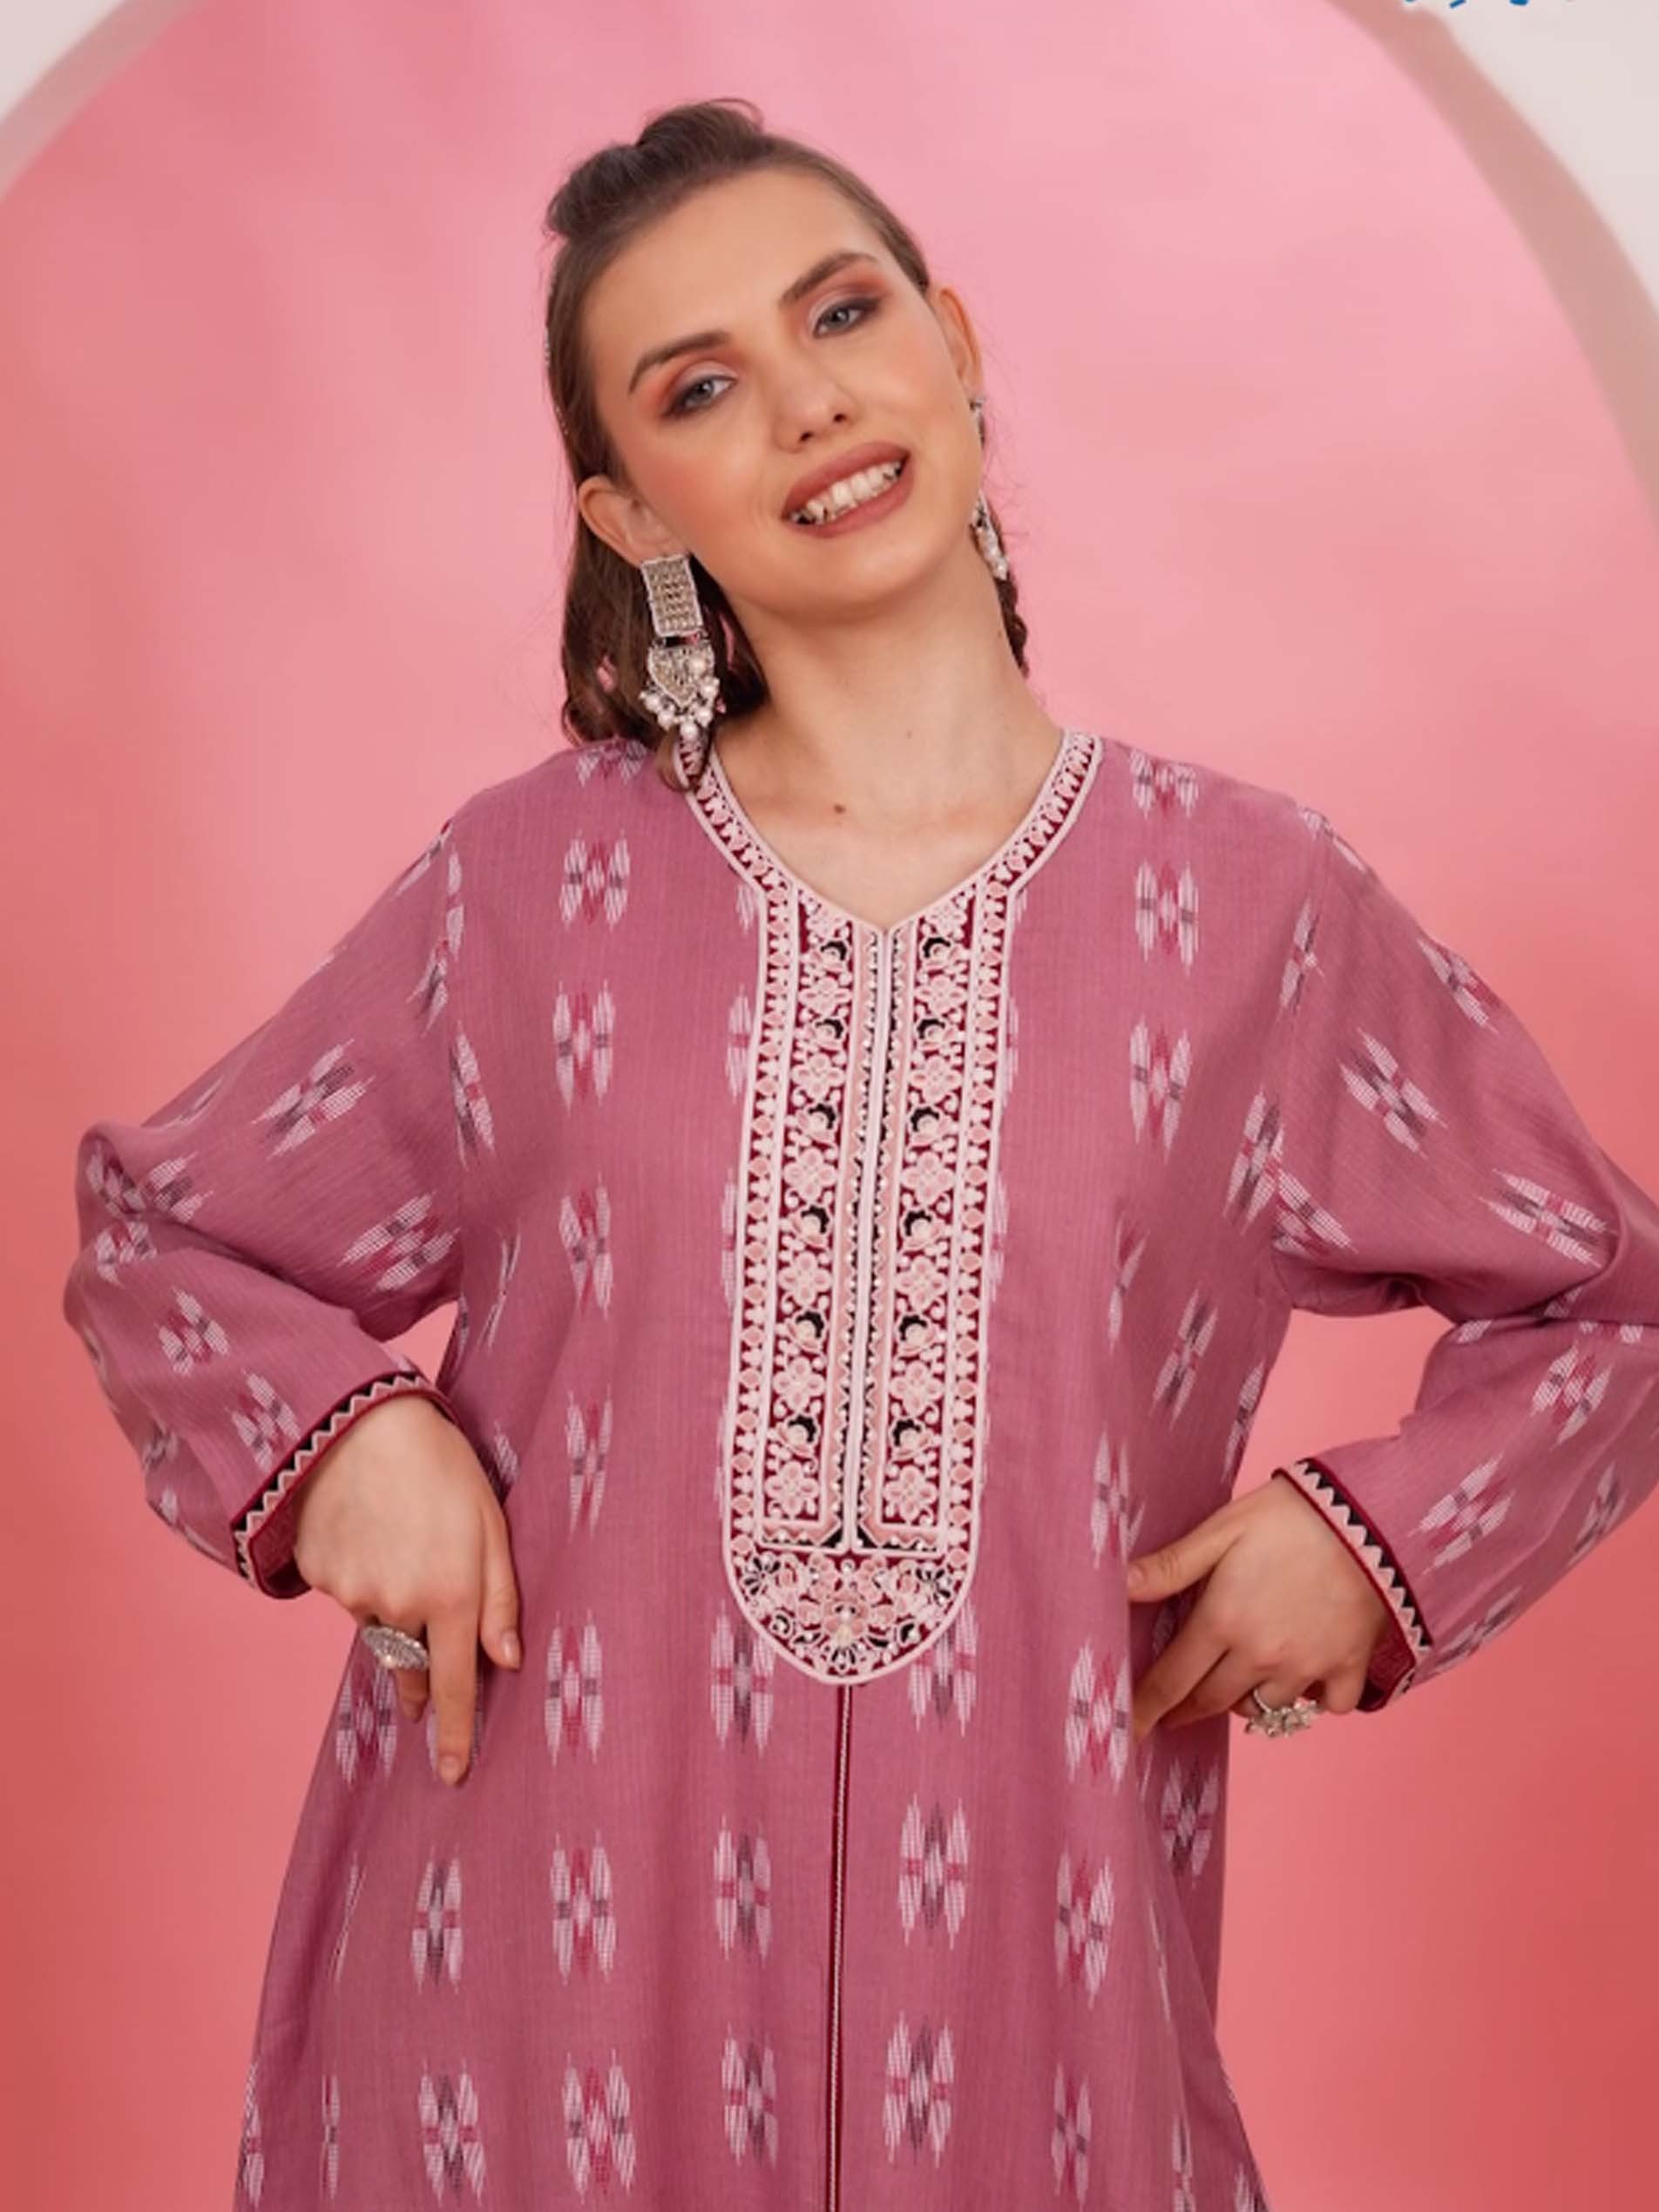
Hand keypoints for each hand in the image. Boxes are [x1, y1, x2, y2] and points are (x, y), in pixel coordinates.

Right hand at [291, 1394, 521, 1783]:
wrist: (354, 1424)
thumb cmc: (438, 1465)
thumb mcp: (490, 1522)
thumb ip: (501, 1597)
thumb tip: (506, 1662)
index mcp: (453, 1596)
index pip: (454, 1686)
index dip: (454, 1734)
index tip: (454, 1775)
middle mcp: (401, 1608)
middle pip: (412, 1663)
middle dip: (420, 1672)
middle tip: (427, 1657)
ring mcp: (353, 1597)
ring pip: (379, 1626)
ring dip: (392, 1607)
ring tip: (400, 1542)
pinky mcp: (319, 1578)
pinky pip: (348, 1595)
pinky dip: (361, 1575)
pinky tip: (369, 1529)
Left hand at [1125, 1472, 1391, 1742]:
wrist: (1372, 1518)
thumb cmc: (1289, 1516)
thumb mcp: (1221, 1530)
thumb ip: (1170, 1566)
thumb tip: (1116, 1584)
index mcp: (1222, 1622)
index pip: (1171, 1681)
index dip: (1145, 1708)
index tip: (1127, 1732)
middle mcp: (1261, 1656)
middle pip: (1211, 1702)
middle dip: (1185, 1710)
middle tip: (1171, 1713)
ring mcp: (1306, 1668)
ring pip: (1264, 1708)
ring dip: (1245, 1700)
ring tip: (1237, 1681)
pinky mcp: (1348, 1667)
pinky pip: (1325, 1707)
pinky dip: (1312, 1700)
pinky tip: (1304, 1677)